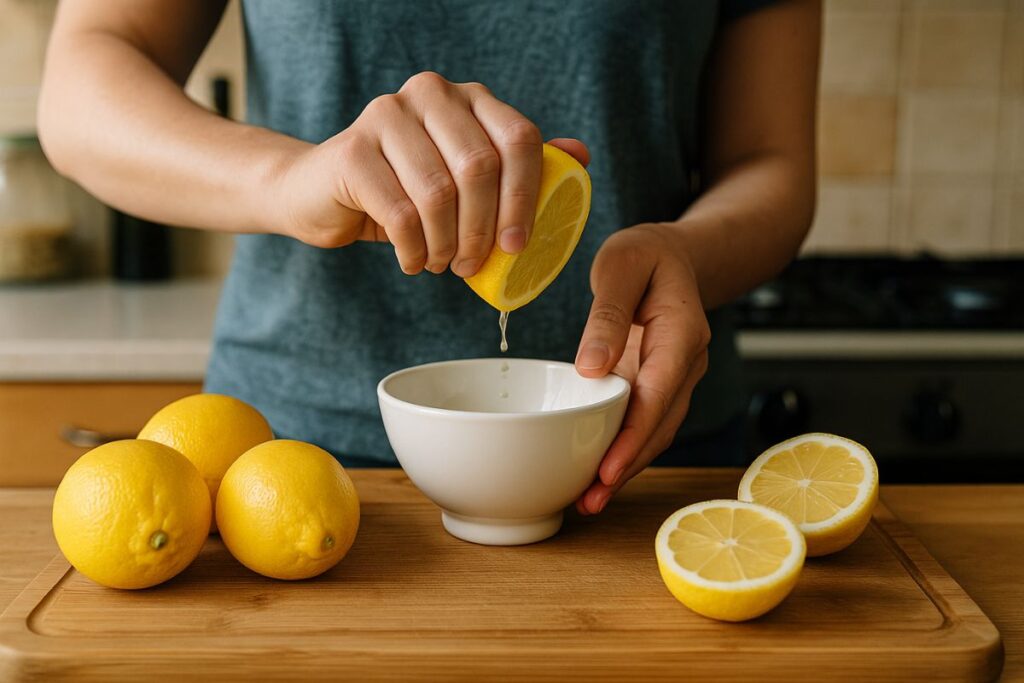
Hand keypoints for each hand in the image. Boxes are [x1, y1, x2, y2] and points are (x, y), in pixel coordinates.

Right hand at [268, 71, 588, 276]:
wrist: (324, 194)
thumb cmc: (407, 190)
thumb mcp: (466, 179)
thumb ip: (519, 165)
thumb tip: (581, 157)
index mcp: (468, 97)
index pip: (518, 139)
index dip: (525, 197)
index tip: (518, 247)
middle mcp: (430, 94)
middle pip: (480, 166)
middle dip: (483, 229)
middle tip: (474, 265)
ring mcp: (387, 115)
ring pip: (439, 193)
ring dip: (446, 244)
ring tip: (443, 264)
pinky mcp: (353, 149)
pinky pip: (400, 212)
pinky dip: (414, 250)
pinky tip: (415, 262)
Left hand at [573, 223, 710, 514]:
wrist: (673, 255)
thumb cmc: (645, 255)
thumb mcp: (621, 266)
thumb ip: (607, 314)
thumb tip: (590, 368)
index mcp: (682, 332)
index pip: (659, 393)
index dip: (635, 436)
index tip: (608, 468)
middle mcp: (686, 363)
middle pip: (661, 424)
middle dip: (628, 465)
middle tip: (590, 499)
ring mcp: (677, 378)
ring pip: (656, 431)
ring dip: (626, 466)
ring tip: (589, 500)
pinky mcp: (660, 385)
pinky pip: (645, 422)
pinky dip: (624, 449)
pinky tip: (598, 473)